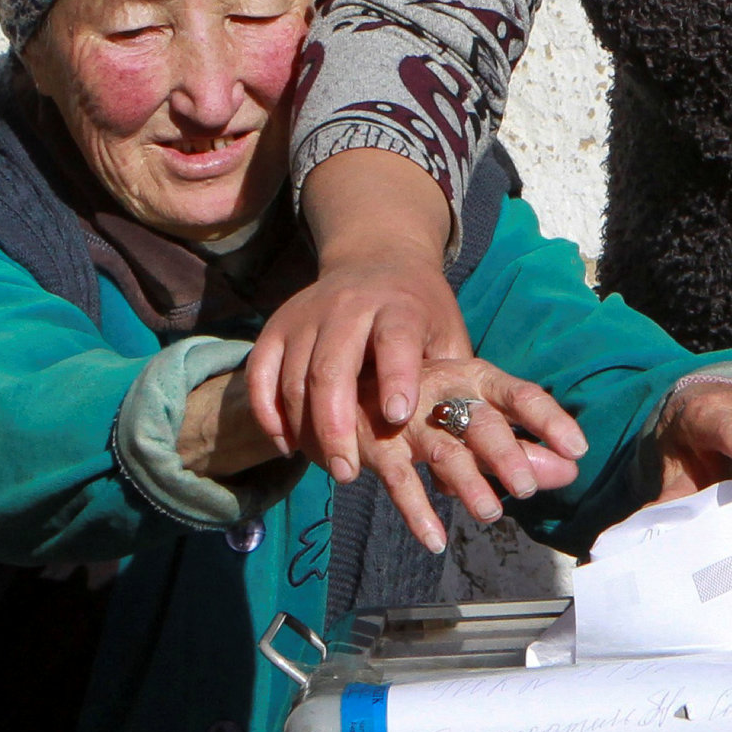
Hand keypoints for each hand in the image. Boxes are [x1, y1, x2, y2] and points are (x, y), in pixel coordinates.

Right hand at [250, 149, 474, 477]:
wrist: (377, 257)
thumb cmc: (422, 313)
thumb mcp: (449, 337)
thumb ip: (456, 388)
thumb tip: (472, 459)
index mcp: (400, 305)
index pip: (396, 339)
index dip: (396, 376)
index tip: (397, 416)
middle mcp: (348, 306)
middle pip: (332, 366)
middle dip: (338, 424)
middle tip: (348, 473)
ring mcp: (307, 314)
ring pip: (294, 376)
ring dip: (305, 428)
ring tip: (328, 466)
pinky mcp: (277, 326)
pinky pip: (260, 373)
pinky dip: (268, 413)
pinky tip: (288, 446)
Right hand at [374, 355, 587, 554]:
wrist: (349, 390)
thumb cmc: (430, 403)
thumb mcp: (476, 416)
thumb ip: (521, 444)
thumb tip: (569, 471)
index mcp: (477, 378)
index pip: (521, 395)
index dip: (550, 420)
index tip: (577, 448)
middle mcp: (446, 393)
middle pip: (481, 423)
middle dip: (505, 454)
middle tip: (526, 487)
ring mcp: (410, 419)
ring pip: (444, 452)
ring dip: (468, 484)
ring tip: (490, 512)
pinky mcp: (379, 447)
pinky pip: (401, 482)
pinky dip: (418, 513)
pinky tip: (435, 540)